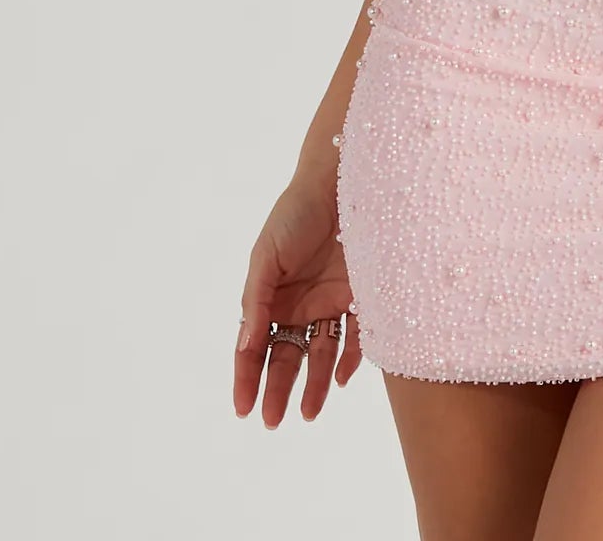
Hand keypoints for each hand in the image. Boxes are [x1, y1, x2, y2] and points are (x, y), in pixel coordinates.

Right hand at [233, 171, 361, 426]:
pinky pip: (355, 336)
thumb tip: (246, 344)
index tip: (243, 409)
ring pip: (319, 353)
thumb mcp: (266, 255)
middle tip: (275, 420)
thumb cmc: (296, 213)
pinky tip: (339, 379)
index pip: (254, 347)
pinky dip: (348, 359)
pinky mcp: (360, 295)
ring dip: (313, 384)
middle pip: (286, 356)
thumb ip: (256, 300)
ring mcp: (329, 302)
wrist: (342, 182)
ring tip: (309, 413)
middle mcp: (299, 304)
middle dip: (279, 389)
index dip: (246, 378)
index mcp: (270, 296)